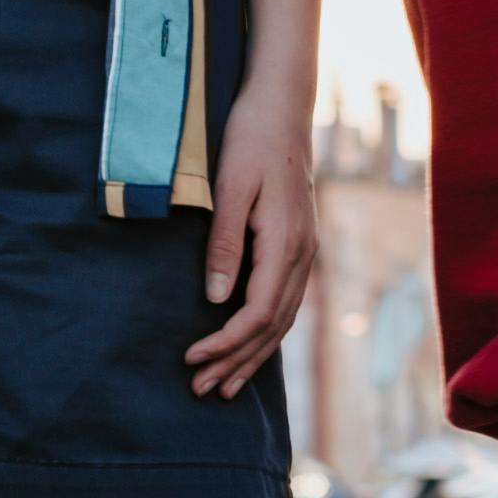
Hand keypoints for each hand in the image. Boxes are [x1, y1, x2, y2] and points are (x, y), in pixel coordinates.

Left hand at [187, 85, 315, 397]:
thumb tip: (215, 299)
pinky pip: (286, 302)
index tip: (192, 359)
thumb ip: (224, 243)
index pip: (257, 313)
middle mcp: (302, 254)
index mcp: (285, 243)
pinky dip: (266, 332)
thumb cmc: (250, 140)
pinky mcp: (299, 245)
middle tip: (201, 390)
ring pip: (282, 320)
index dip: (225, 343)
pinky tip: (250, 346)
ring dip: (252, 355)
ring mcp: (305, 251)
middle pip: (272, 327)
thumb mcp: (230, 187)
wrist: (282, 106)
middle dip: (236, 362)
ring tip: (224, 384)